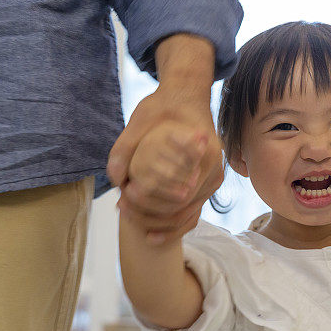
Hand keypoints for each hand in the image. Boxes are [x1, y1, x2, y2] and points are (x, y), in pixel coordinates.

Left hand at [115, 111, 220, 242]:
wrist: (188, 97)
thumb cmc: (166, 105)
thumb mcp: (141, 118)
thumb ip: (126, 147)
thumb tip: (116, 179)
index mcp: (204, 155)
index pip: (179, 193)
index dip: (150, 202)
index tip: (124, 197)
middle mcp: (214, 172)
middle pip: (183, 209)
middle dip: (150, 215)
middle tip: (121, 209)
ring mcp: (213, 181)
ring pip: (187, 216)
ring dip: (158, 222)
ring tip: (128, 216)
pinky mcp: (207, 185)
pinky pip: (192, 212)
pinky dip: (172, 225)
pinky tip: (150, 233)